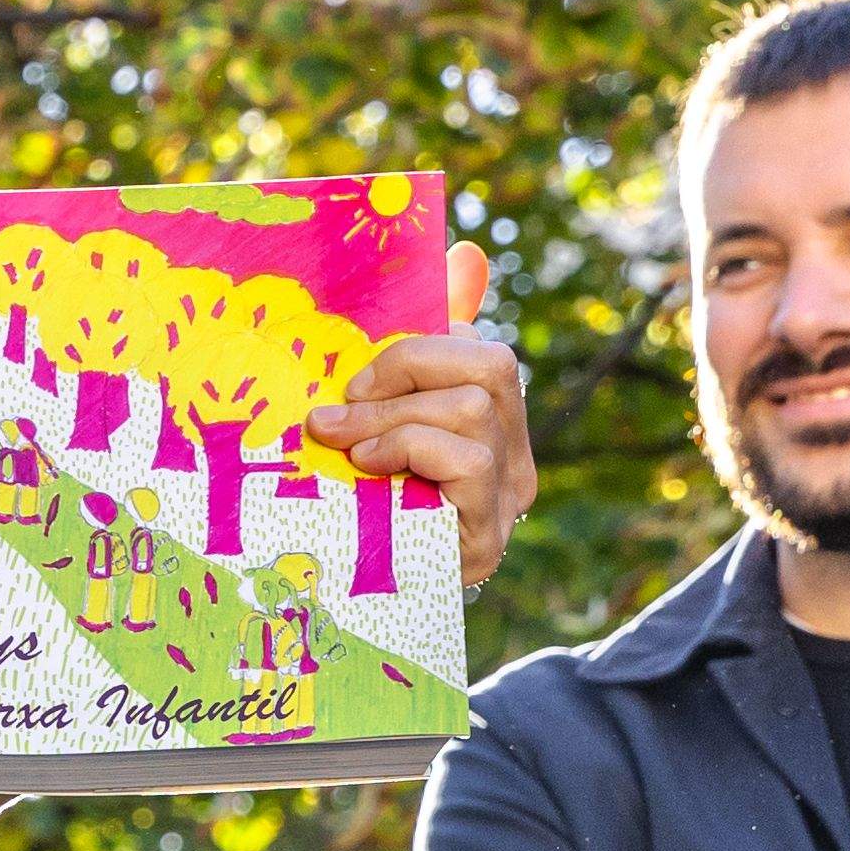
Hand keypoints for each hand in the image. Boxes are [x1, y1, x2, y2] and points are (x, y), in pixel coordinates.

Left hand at [303, 239, 537, 595]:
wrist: (359, 599)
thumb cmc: (364, 496)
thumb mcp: (376, 414)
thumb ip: (414, 342)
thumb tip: (467, 251)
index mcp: (489, 416)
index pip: (482, 350)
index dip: (421, 345)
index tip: (356, 378)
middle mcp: (512, 452)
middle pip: (490, 365)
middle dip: (404, 372)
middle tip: (337, 409)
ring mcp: (509, 494)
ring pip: (476, 407)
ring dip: (395, 418)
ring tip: (347, 445)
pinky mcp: (490, 535)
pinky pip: (468, 460)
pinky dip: (413, 451)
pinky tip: (372, 471)